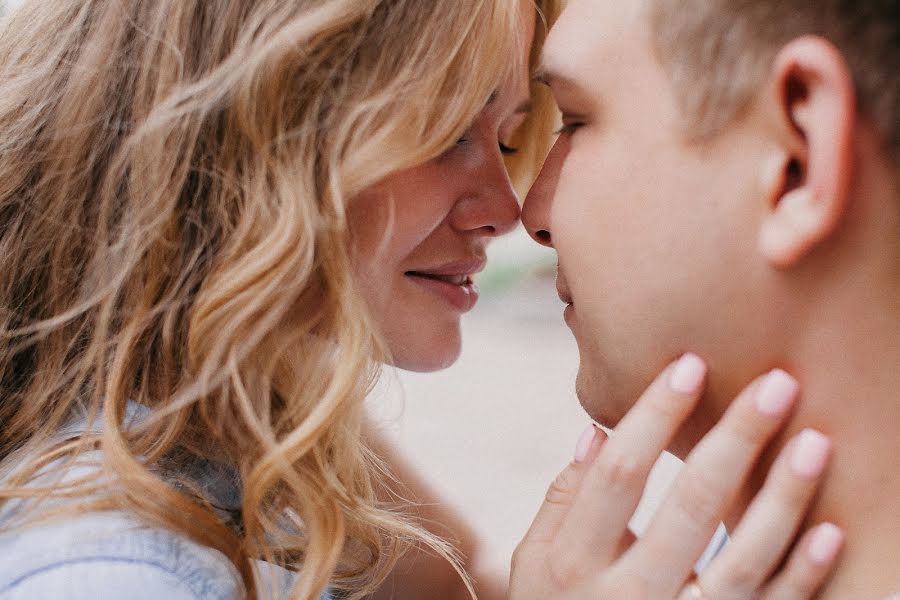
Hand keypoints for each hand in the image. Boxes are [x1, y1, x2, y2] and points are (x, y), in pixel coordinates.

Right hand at [510, 355, 842, 598]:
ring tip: (815, 441)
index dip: (654, 416)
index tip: (689, 365)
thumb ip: (560, 502)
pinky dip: (804, 575)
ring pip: (743, 560)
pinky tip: (831, 530)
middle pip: (690, 507)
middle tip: (777, 384)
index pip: (619, 476)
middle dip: (736, 440)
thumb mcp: (534, 565)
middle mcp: (627, 596)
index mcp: (574, 562)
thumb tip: (596, 433)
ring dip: (783, 499)